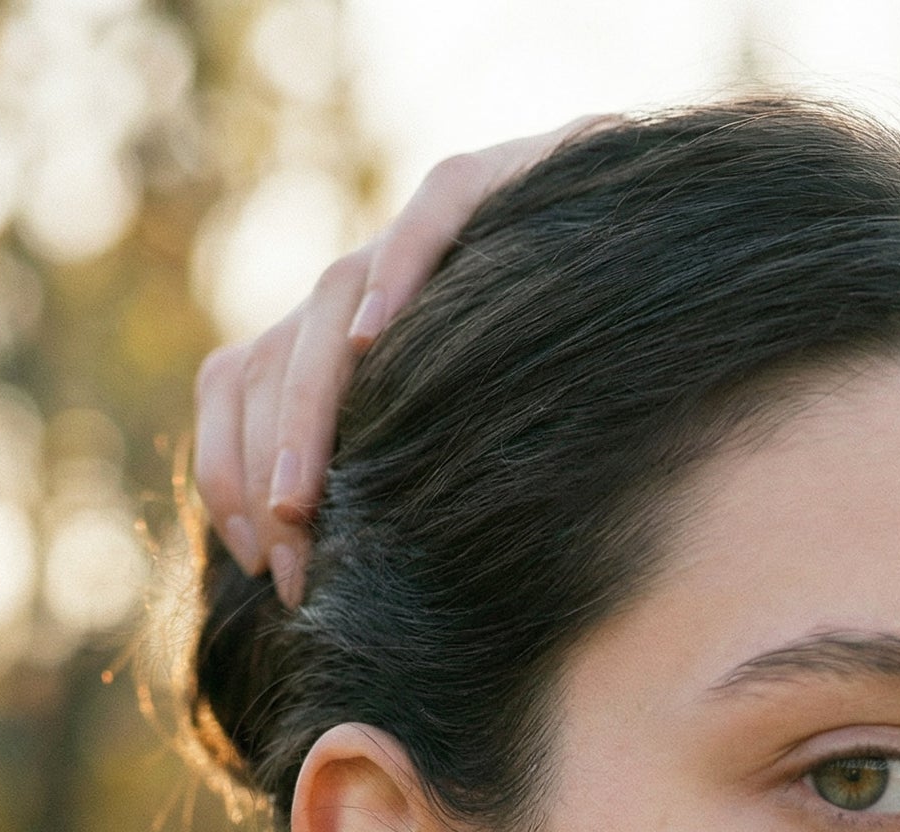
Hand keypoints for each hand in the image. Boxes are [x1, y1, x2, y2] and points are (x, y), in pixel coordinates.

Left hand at [192, 116, 607, 604]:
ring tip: (300, 500)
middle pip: (273, 356)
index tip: (262, 568)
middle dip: (266, 472)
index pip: (240, 380)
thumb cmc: (580, 387)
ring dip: (305, 409)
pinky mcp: (499, 178)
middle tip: (290, 568)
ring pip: (333, 297)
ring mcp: (427, 229)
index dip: (229, 471)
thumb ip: (403, 491)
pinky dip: (401, 271)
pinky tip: (374, 338)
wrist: (670, 265)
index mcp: (343, 335)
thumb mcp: (471, 459)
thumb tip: (324, 585)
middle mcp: (369, 281)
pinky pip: (434, 211)